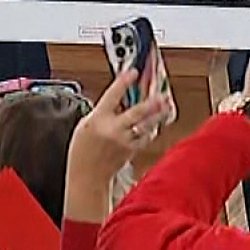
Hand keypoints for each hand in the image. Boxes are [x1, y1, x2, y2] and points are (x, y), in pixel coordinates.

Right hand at [63, 68, 171, 222]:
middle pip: (137, 112)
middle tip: (161, 94)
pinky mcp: (131, 151)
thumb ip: (101, 113)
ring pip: (146, 125)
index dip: (124, 82)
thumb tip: (116, 102)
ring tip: (166, 106)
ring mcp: (124, 141)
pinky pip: (144, 138)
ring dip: (158, 115)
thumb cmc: (82, 152)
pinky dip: (150, 130)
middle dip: (151, 102)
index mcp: (98, 119)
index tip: (133, 72)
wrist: (87, 176)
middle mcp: (113, 130)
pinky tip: (155, 124)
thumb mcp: (85, 125)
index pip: (113, 96)